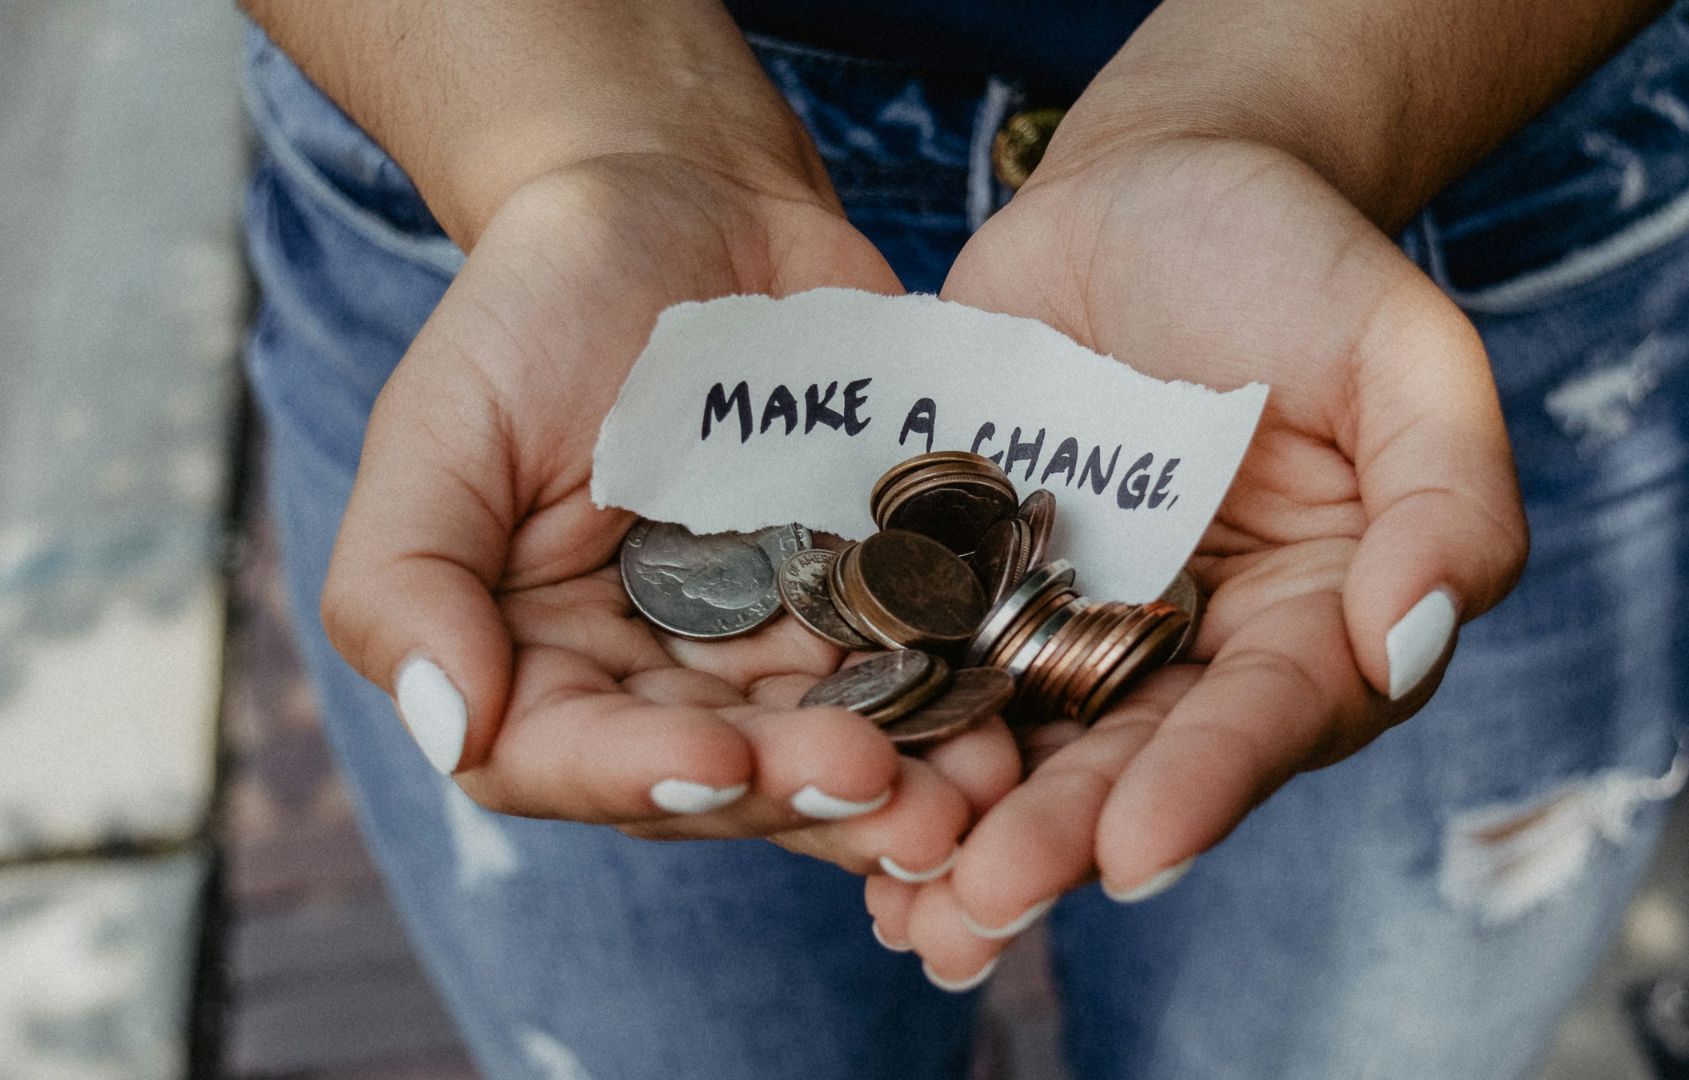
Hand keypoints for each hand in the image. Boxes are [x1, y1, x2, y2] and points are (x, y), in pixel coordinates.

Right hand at [321, 153, 1019, 874]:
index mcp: (537, 660)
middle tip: (887, 791)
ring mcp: (773, 648)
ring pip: (831, 749)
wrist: (688, 203)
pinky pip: (917, 670)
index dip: (640, 777)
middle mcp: (657, 680)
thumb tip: (449, 727)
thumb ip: (406, 578)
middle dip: (802, 794)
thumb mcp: (442, 421)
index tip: (721, 761)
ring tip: (973, 793)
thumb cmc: (541, 303)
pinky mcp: (870, 601)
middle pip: (722, 778)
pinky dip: (961, 704)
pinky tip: (1013, 718)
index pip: (566, 759)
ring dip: (904, 785)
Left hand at [871, 138, 1527, 983]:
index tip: (1137, 849)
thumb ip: (1447, 496)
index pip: (1268, 717)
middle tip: (984, 901)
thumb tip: (1412, 641)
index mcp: (1312, 622)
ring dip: (963, 825)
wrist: (1153, 188)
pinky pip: (927, 662)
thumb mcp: (1403, 351)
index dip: (1206, 784)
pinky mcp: (972, 582)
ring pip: (1022, 742)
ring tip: (902, 903)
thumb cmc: (1296, 260)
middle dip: (1060, 837)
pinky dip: (885, 727)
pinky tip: (827, 791)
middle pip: (1131, 759)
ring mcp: (1073, 623)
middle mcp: (1192, 651)